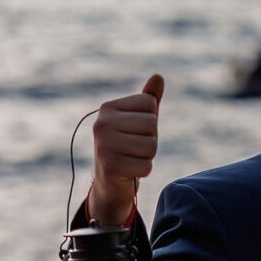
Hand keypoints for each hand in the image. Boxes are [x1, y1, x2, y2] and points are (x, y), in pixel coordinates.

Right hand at [89, 73, 163, 224]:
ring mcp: (104, 145)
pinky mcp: (111, 166)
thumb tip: (158, 77)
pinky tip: (129, 171)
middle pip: (151, 124)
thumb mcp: (137, 120)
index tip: (134, 131)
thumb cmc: (127, 146)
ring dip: (147, 156)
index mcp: (108, 108)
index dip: (151, 120)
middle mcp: (102, 123)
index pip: (150, 103)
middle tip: (134, 148)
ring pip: (151, 146)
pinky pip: (146, 166)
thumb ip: (147, 99)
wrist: (109, 183)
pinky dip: (143, 171)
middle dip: (150, 139)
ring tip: (132, 158)